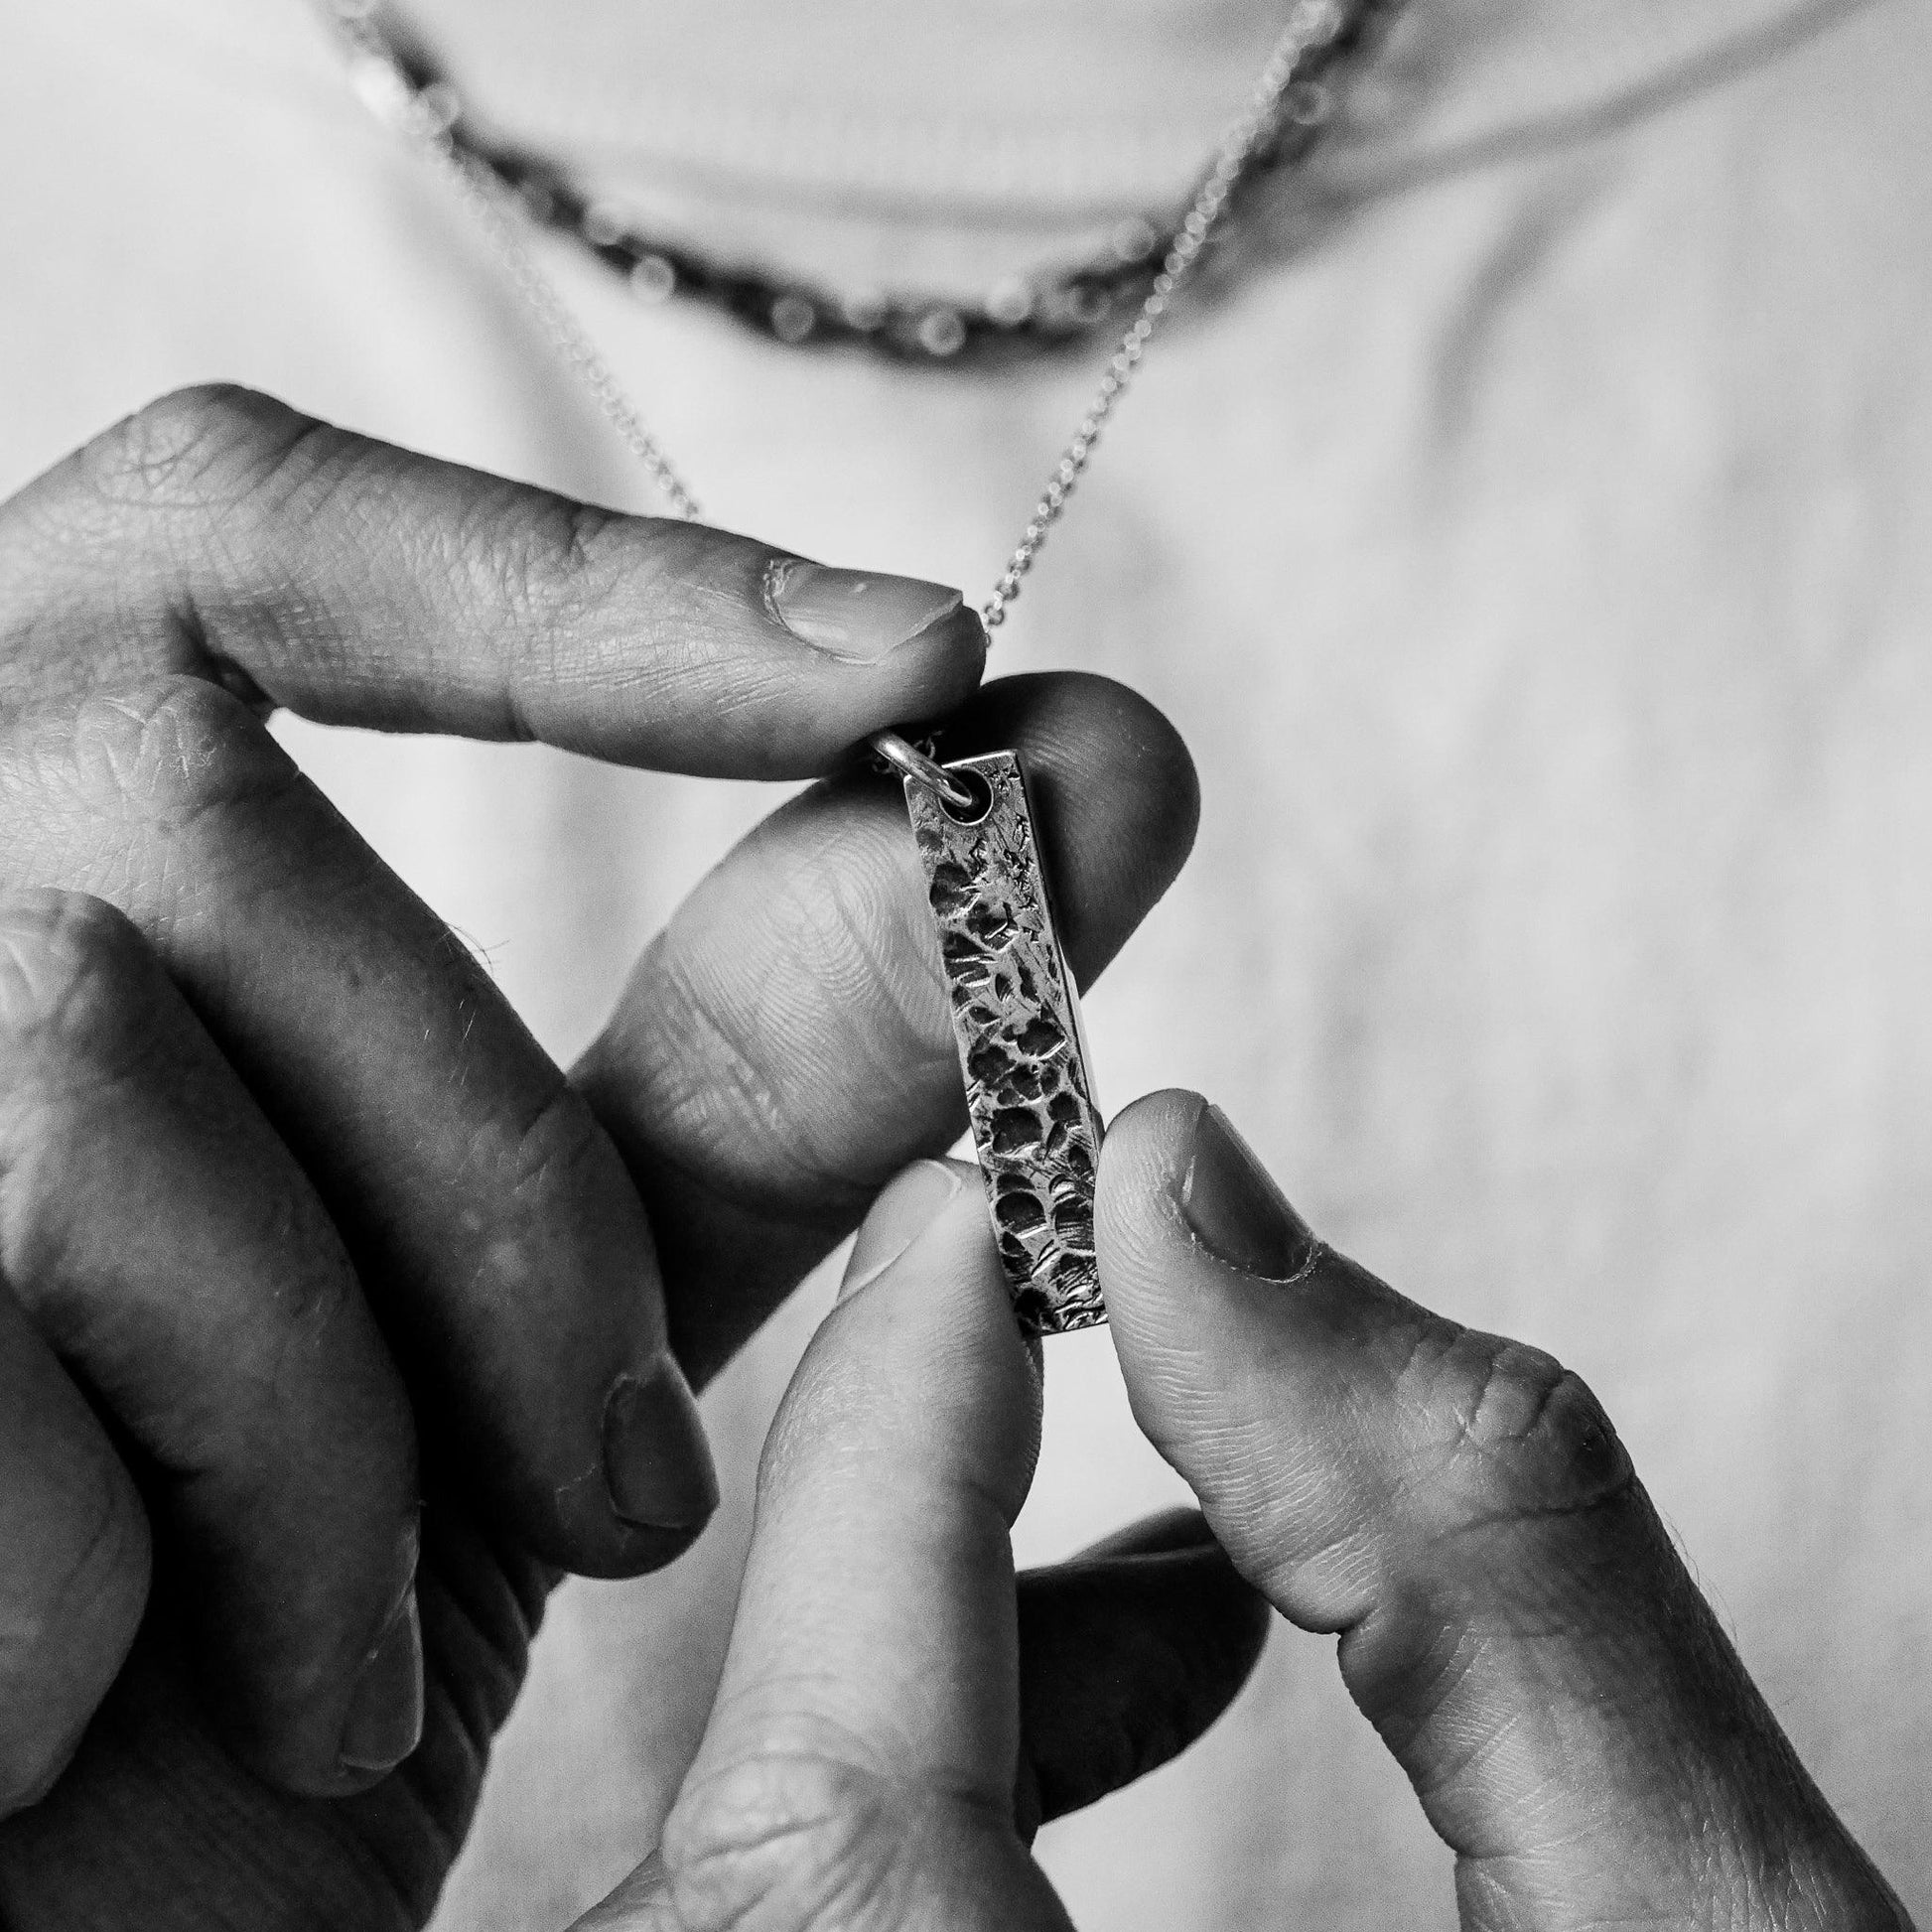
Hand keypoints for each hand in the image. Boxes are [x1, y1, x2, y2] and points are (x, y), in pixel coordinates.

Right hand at [0, 386, 1200, 1927]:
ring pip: (76, 1063)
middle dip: (489, 1176)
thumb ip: (748, 1081)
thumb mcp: (488, 1338)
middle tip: (628, 1492)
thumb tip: (1100, 794)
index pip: (252, 543)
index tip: (919, 665)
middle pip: (193, 808)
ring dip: (316, 1416)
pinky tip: (89, 1695)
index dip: (576, 579)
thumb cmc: (217, 1629)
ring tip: (350, 1664)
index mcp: (43, 873)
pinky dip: (106, 1553)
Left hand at [582, 1102, 1913, 1931]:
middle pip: (757, 1817)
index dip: (922, 1380)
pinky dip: (912, 1873)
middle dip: (918, 1544)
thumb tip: (1202, 1192)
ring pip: (749, 1906)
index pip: (846, 1657)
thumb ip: (1466, 1521)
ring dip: (936, 1719)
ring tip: (1166, 1619)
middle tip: (1067, 1347)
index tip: (994, 1190)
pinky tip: (1094, 1807)